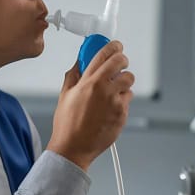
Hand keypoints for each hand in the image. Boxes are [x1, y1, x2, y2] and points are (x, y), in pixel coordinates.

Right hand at [47, 40, 134, 170]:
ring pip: (129, 80)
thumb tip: (79, 62)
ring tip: (113, 90)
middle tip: (119, 65)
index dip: (113, 46)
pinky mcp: (122, 113)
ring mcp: (115, 101)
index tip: (116, 46)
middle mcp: (103, 88)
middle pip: (121, 62)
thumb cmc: (67, 124)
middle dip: (122, 60)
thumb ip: (74, 75)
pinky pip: (128, 98)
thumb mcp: (65, 95)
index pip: (105, 54)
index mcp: (88, 81)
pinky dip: (122, 99)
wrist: (74, 148)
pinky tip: (110, 107)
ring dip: (123, 82)